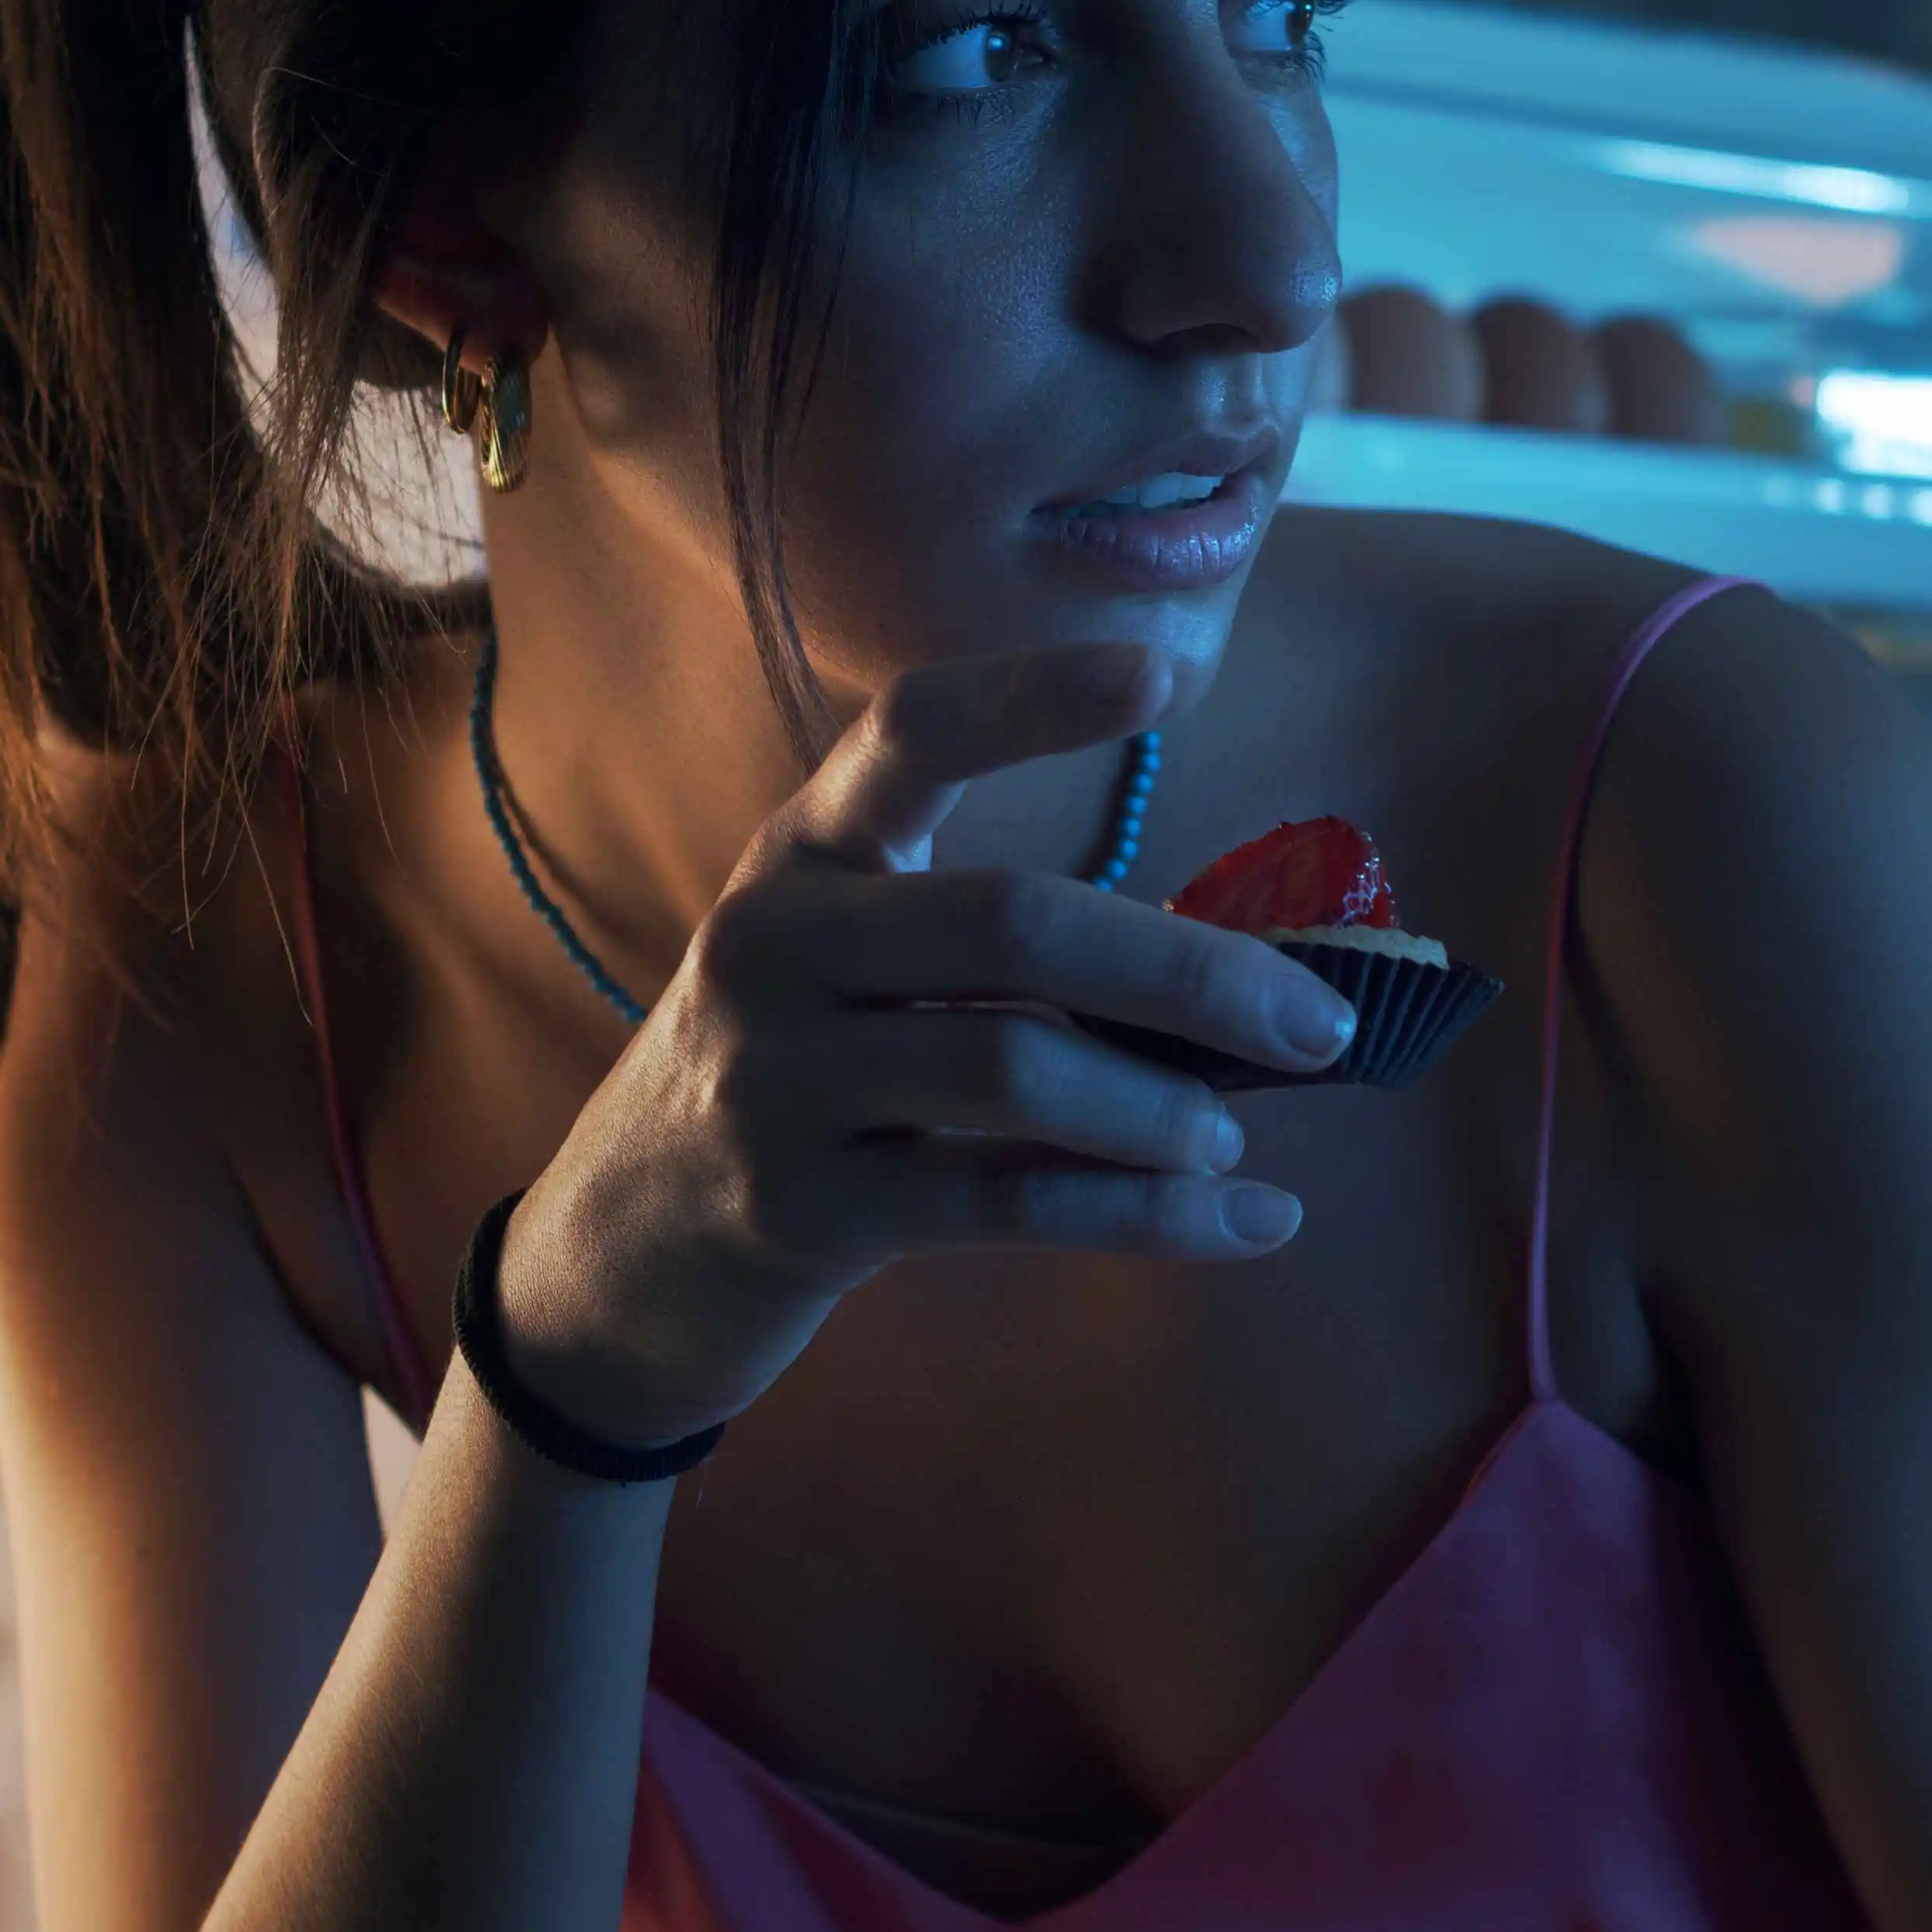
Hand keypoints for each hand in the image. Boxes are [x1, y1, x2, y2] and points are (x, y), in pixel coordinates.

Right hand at [491, 640, 1357, 1443]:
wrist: (614, 1259)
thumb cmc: (780, 1088)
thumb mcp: (836, 974)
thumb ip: (981, 947)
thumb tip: (1228, 978)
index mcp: (800, 858)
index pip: (912, 734)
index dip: (1036, 693)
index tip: (1165, 672)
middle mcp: (776, 946)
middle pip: (1013, 921)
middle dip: (1190, 973)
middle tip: (1317, 1027)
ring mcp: (777, 1081)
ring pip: (1014, 1065)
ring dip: (1161, 1108)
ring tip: (1238, 1135)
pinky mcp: (800, 1212)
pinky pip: (1005, 1200)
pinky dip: (1147, 1215)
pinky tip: (1252, 1220)